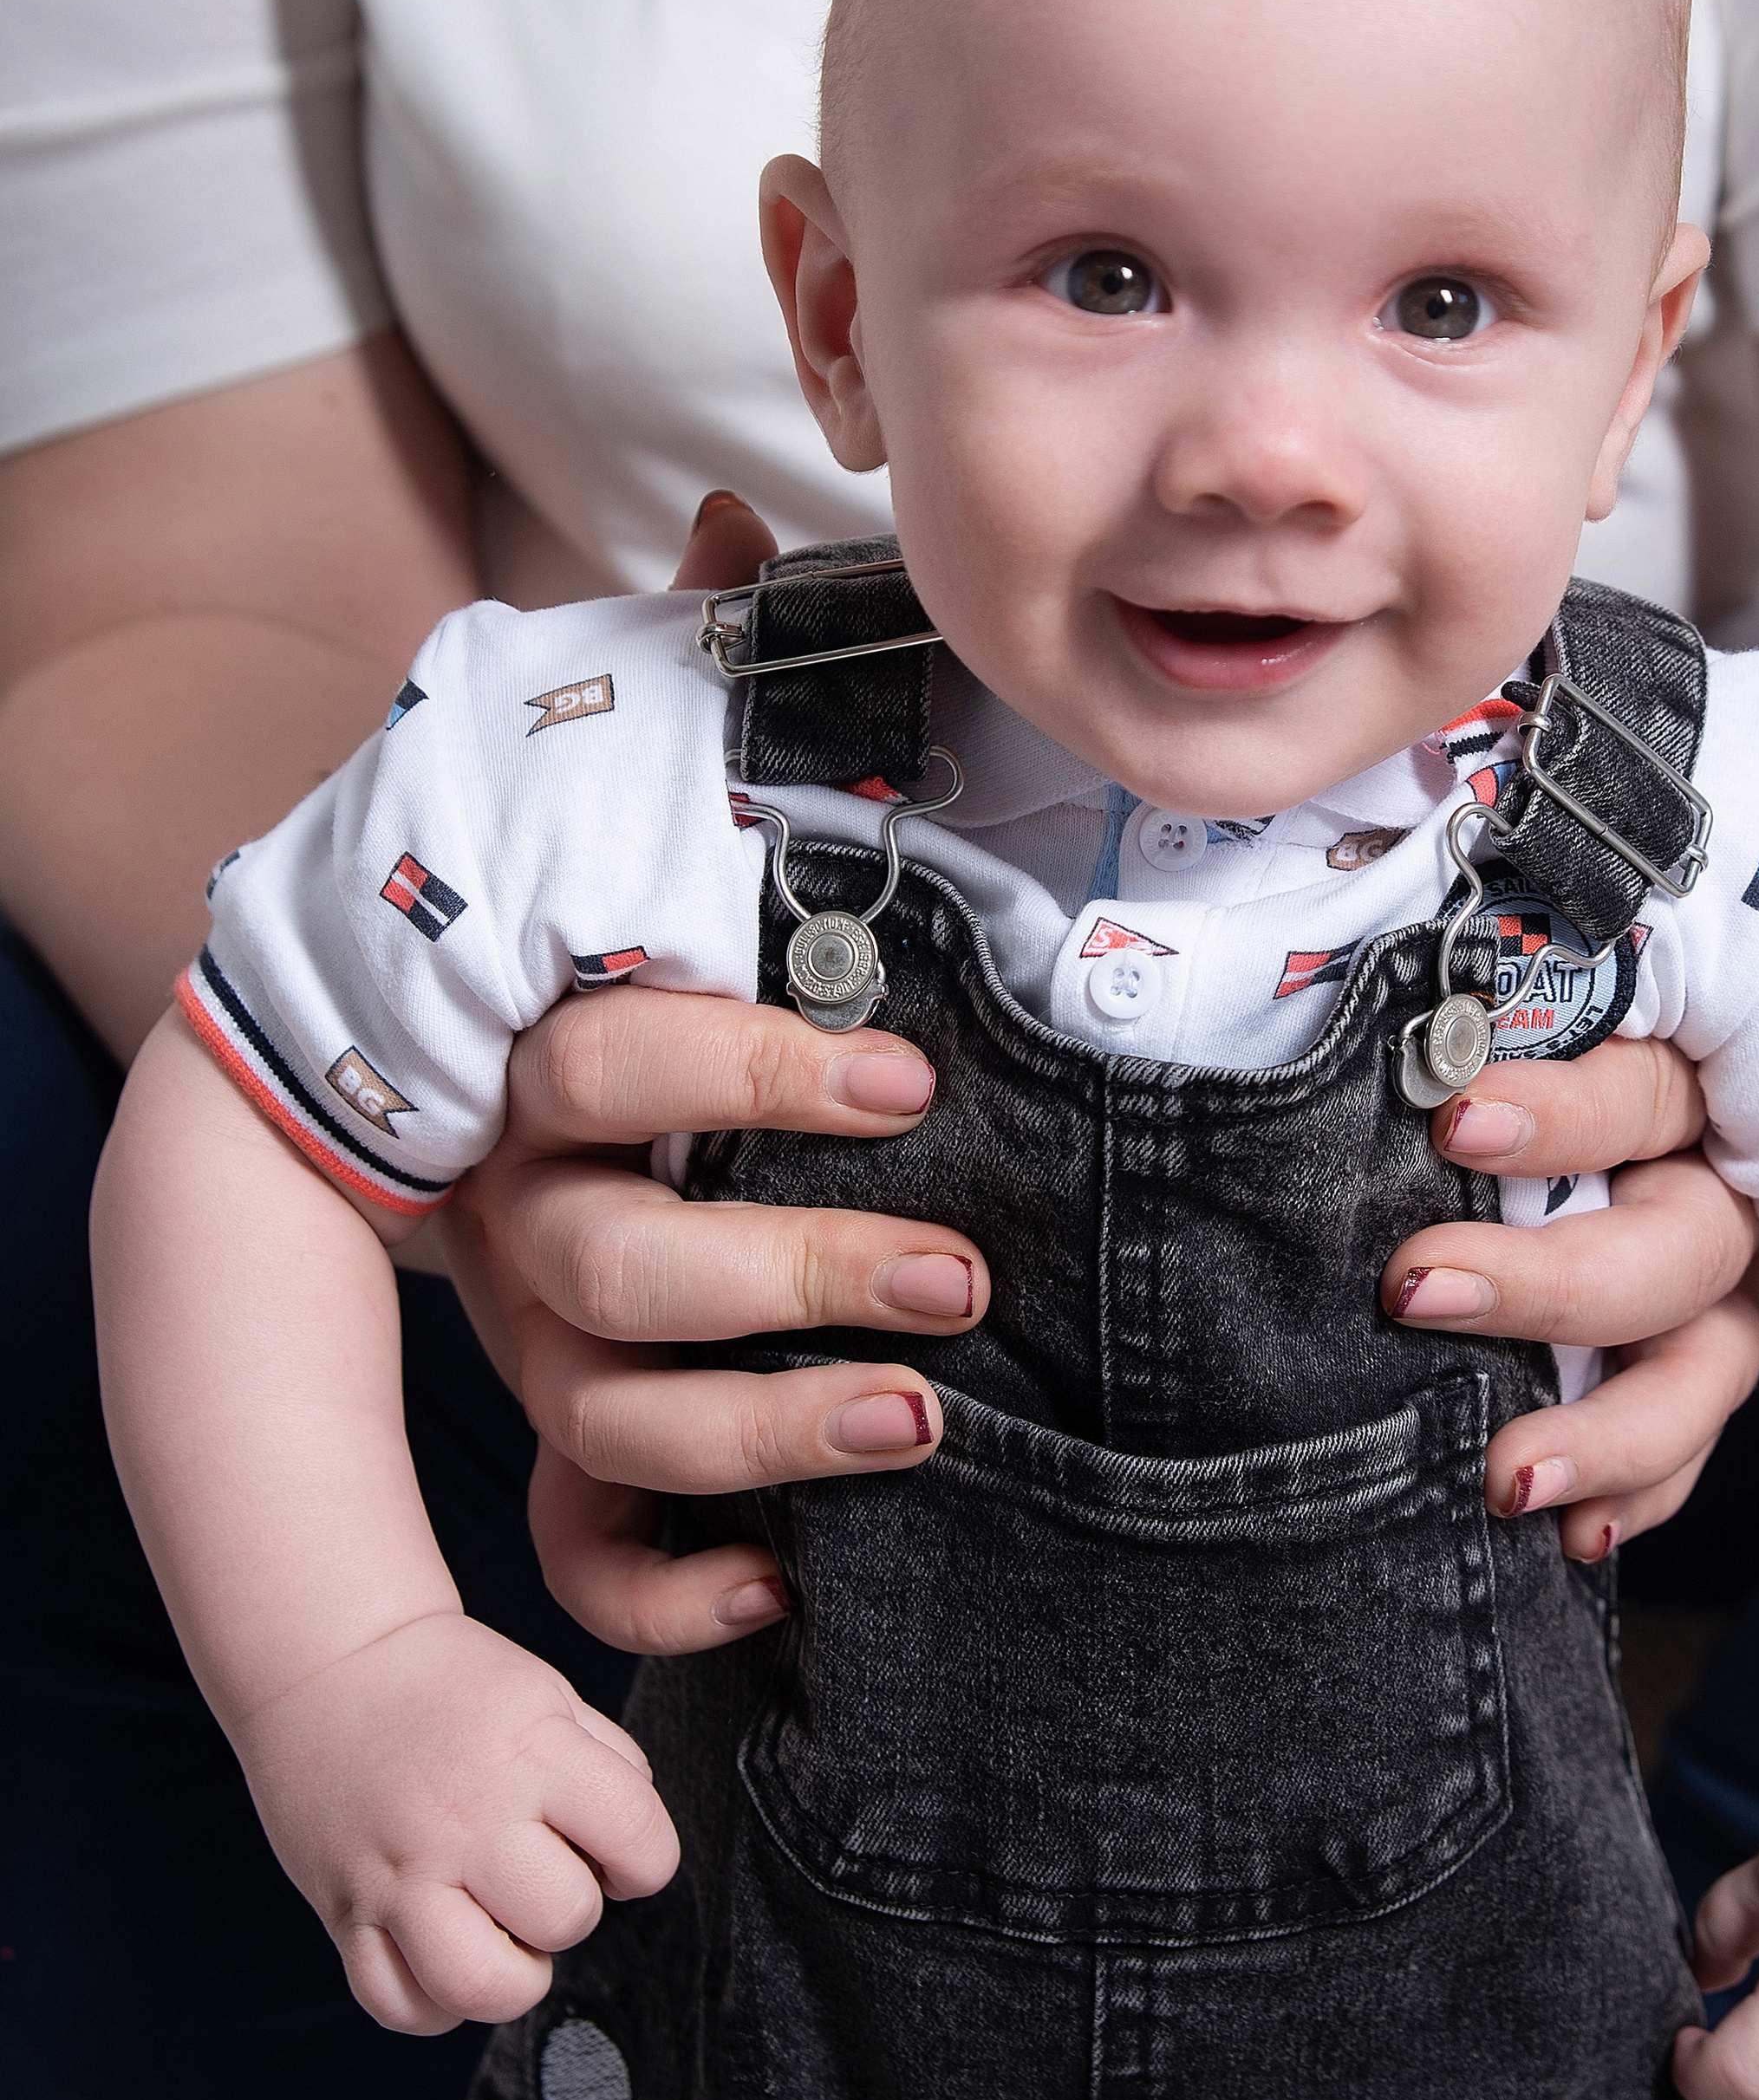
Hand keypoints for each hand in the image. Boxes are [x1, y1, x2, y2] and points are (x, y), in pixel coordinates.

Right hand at [235, 1613, 681, 2034]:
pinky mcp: (344, 1913)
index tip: (616, 1852)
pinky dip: (434, 2001)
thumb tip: (636, 1852)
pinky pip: (400, 2006)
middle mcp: (465, 1818)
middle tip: (540, 1877)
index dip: (645, 1861)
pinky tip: (443, 1951)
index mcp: (531, 1753)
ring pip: (483, 1987)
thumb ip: (612, 1766)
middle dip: (570, 1910)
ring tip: (500, 1933)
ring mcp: (399, 1873)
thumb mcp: (549, 1696)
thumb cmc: (448, 1685)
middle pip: (566, 1919)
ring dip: (511, 1974)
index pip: (639, 1840)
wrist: (326, 1665)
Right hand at [447, 492, 989, 1656]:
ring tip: (927, 1424)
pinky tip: (786, 1592)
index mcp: (541, 1055)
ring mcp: (534, 1333)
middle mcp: (522, 1205)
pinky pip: (578, 1554)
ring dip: (766, 1433)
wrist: (452, 1086)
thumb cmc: (627, 957)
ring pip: (606, 1416)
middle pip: (612, 1267)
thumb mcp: (649, 824)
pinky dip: (666, 1595)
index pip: (611, 1068)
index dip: (749, 1077)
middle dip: (793, 1272)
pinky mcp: (564, 1439)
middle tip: (964, 1276)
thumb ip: (702, 684)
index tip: (908, 1078)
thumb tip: (743, 505)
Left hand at [1381, 1044, 1758, 1558]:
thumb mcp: (1524, 1024)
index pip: (1638, 1095)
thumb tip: (1409, 1048)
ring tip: (1509, 1479)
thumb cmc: (1513, 1059)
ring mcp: (1720, 1290)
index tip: (1455, 1122)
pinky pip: (1691, 1444)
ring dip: (1613, 1434)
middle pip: (1674, 1248)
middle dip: (1548, 1286)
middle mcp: (1715, 1191)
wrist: (1596, 1117)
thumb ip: (1483, 1029)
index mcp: (1682, 1085)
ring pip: (1707, 1368)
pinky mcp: (1695, 1361)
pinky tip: (1577, 1536)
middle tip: (1416, 1292)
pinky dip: (1638, 1494)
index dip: (1559, 1114)